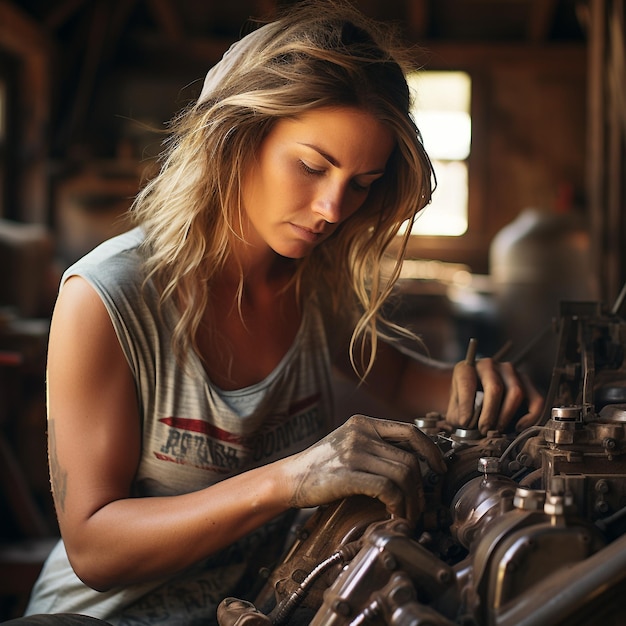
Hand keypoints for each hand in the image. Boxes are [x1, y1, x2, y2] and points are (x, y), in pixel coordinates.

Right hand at [285, 414, 445, 522]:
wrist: (291, 478)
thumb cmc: (323, 466)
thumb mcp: (349, 443)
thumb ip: (376, 445)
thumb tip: (413, 460)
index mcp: (363, 423)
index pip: (410, 431)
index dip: (432, 450)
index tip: (440, 468)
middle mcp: (360, 433)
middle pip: (410, 459)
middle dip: (421, 487)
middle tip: (419, 506)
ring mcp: (353, 452)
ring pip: (403, 475)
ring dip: (412, 501)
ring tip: (407, 514)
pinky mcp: (347, 474)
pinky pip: (387, 489)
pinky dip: (397, 505)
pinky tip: (393, 514)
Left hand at [446, 358, 543, 433]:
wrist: (477, 399)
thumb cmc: (465, 404)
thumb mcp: (455, 410)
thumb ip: (458, 417)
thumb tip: (468, 426)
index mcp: (466, 368)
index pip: (467, 382)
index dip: (466, 405)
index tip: (465, 423)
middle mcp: (489, 365)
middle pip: (495, 388)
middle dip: (489, 414)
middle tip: (484, 430)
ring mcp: (510, 371)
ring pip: (516, 392)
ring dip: (506, 416)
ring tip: (497, 430)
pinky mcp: (527, 382)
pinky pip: (536, 400)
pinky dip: (529, 417)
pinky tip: (517, 427)